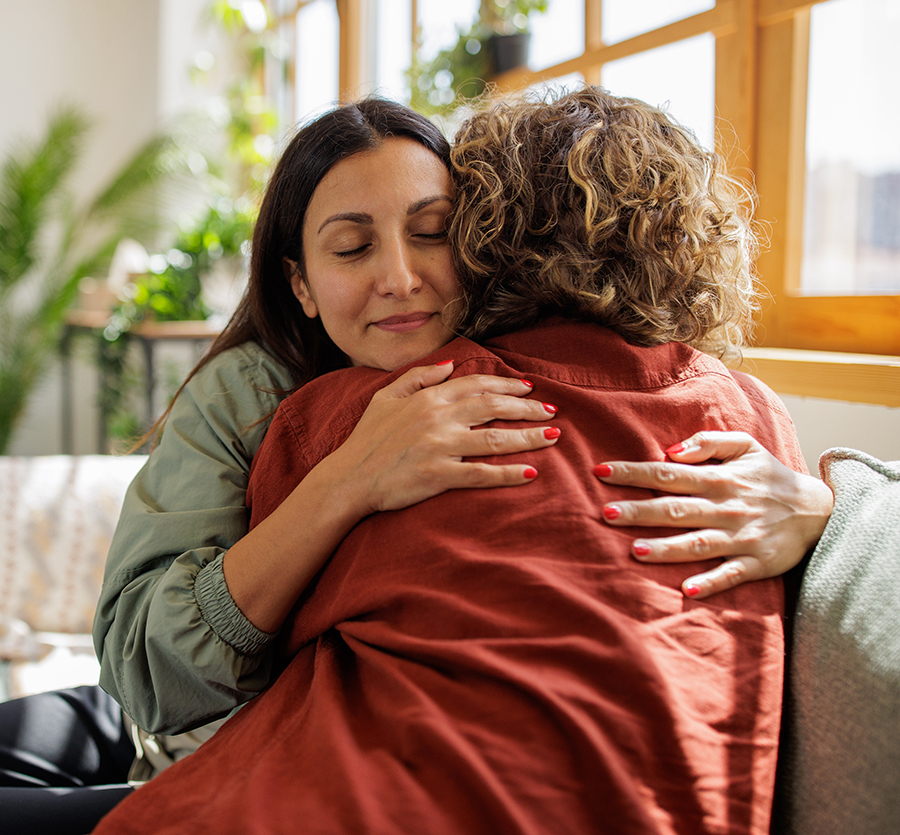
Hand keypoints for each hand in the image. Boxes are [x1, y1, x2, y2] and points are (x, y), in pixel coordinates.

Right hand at [326, 360, 560, 515]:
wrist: (347, 478)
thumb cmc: (366, 440)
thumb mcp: (385, 398)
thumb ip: (417, 377)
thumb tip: (448, 365)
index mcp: (428, 399)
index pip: (476, 385)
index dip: (507, 386)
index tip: (529, 389)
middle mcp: (438, 419)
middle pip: (493, 407)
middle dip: (527, 409)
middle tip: (552, 411)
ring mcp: (440, 447)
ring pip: (494, 439)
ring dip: (528, 437)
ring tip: (554, 437)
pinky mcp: (439, 475)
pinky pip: (482, 474)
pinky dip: (509, 473)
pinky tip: (531, 473)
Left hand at [592, 431, 833, 598]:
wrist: (819, 511)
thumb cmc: (770, 476)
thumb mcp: (745, 446)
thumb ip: (708, 441)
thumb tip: (671, 450)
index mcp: (719, 478)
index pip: (667, 473)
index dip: (634, 472)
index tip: (601, 472)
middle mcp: (726, 508)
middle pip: (675, 509)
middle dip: (640, 511)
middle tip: (607, 513)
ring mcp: (740, 537)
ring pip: (697, 544)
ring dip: (667, 549)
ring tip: (635, 551)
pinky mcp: (756, 563)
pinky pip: (731, 575)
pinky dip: (710, 582)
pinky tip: (687, 589)